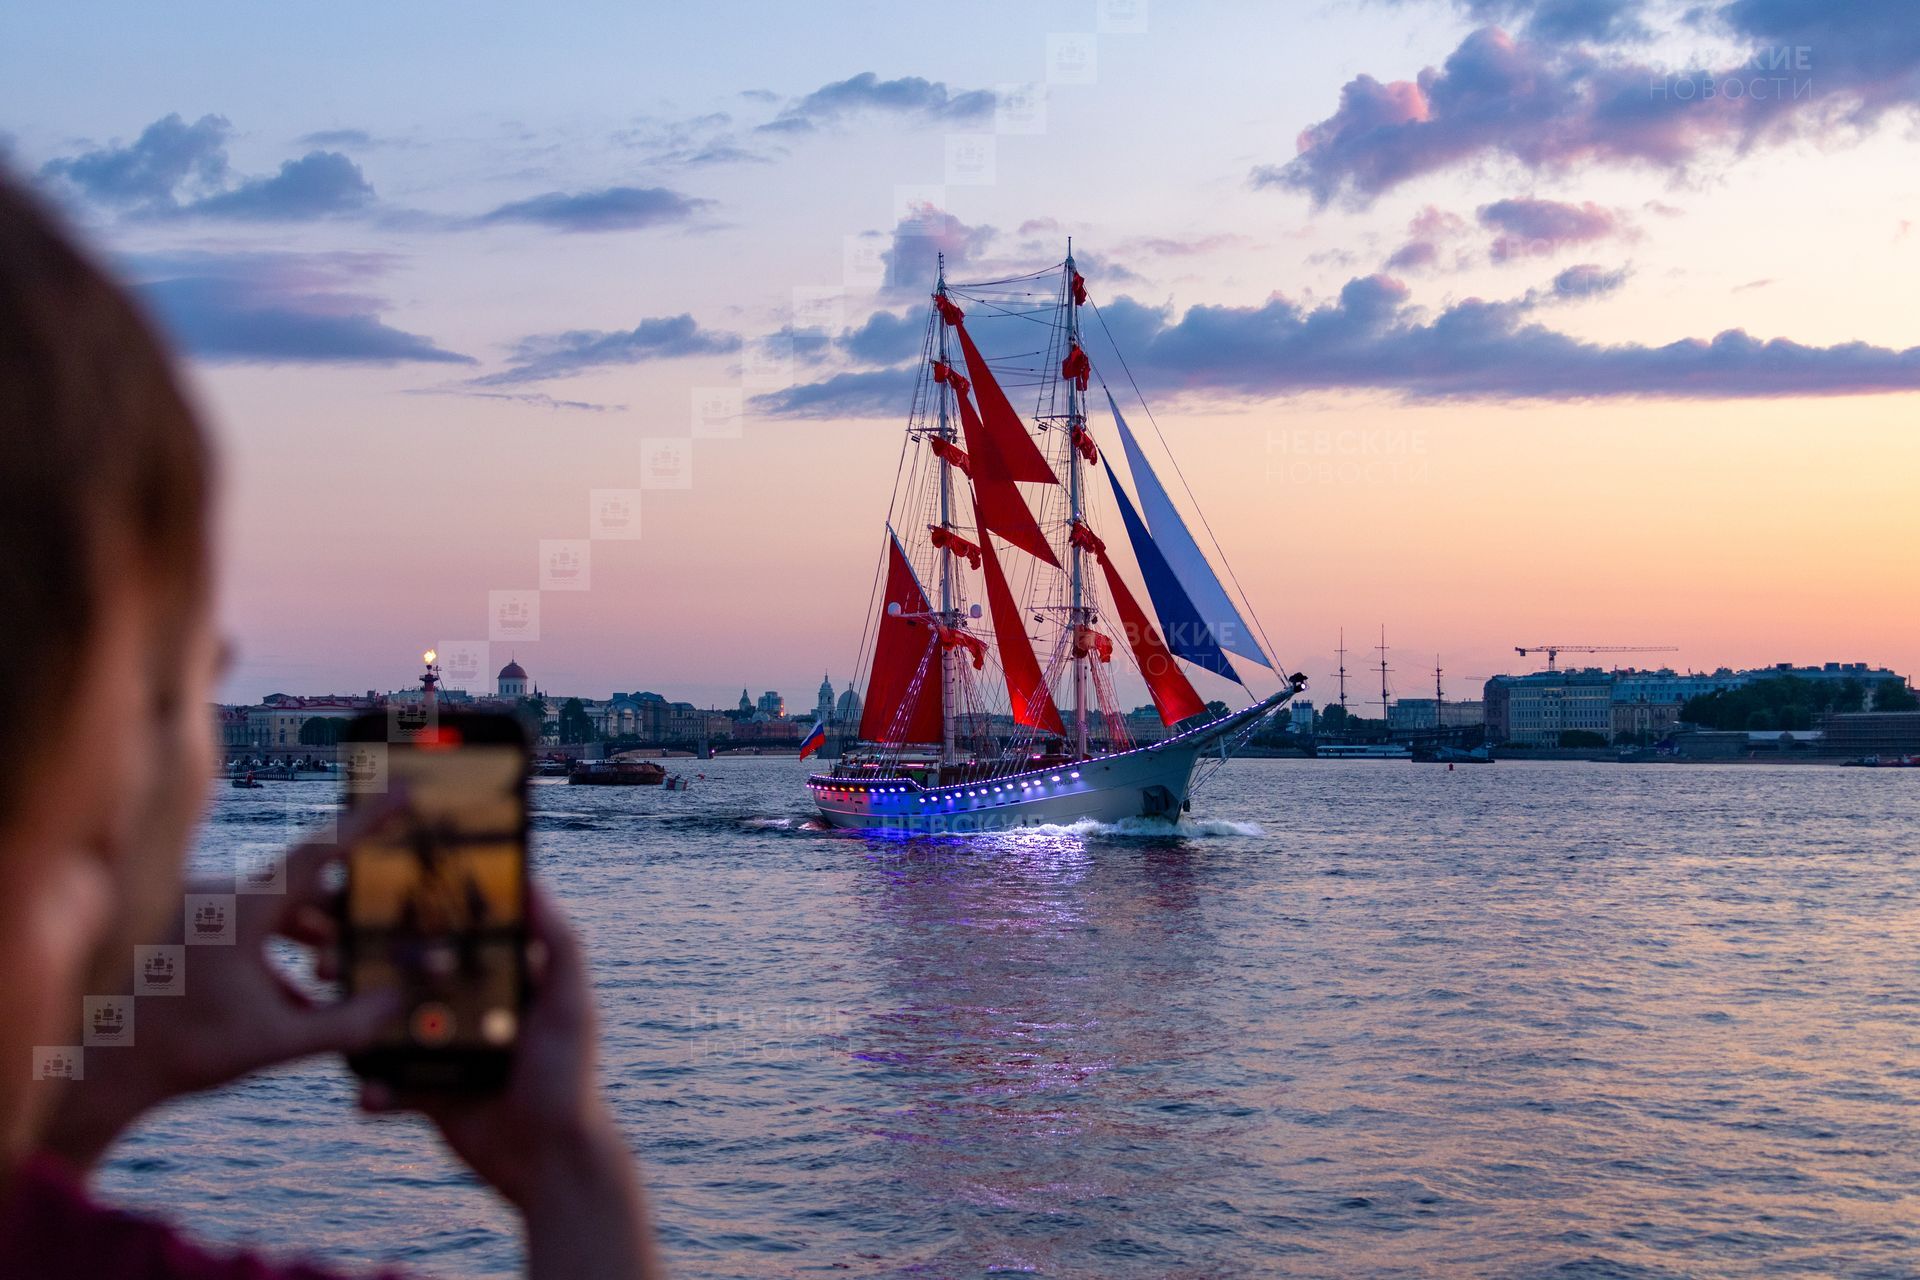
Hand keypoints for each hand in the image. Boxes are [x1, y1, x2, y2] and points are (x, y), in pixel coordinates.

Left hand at [37, 799, 405, 1170]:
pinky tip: (293, 992)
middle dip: (339, 909)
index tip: (404, 793)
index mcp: (239, 912)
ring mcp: (194, 911)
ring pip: (269, 907)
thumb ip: (342, 1025)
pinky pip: (242, 925)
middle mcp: (216, 899)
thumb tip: (393, 1007)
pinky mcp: (181, 928)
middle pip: (300, 886)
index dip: (367, 821)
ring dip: (305, 935)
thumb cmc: (181, 1053)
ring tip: (331, 970)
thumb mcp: (273, 1043)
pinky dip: (271, 950)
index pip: (319, 854)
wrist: (97, 1070)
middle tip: (375, 920)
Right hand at [360, 887, 659, 1279]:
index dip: (417, 916)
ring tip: (331, 1016)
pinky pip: (388, 1085)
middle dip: (367, 966)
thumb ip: (560, 943)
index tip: (372, 896)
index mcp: (501, 980)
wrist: (550, 1160)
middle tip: (329, 959)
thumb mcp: (570, 1004)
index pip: (454, 936)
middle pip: (409, 977)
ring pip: (387, 1027)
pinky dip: (374, 1089)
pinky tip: (369, 1094)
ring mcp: (444, 1049)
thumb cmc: (569, 1076)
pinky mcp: (428, 1092)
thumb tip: (533, 882)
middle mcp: (470, 1008)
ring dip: (355, 1022)